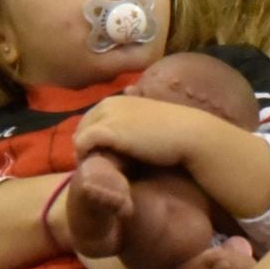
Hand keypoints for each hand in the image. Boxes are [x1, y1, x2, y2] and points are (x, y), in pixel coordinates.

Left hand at [75, 97, 205, 169]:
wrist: (189, 134)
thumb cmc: (175, 132)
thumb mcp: (150, 122)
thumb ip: (135, 123)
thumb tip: (127, 127)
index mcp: (119, 99)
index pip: (93, 118)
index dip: (94, 137)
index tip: (102, 154)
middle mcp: (110, 103)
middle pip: (82, 126)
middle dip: (86, 145)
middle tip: (97, 164)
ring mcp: (106, 116)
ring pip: (80, 135)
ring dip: (85, 152)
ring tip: (97, 169)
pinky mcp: (106, 131)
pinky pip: (83, 144)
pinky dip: (87, 157)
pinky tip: (99, 168)